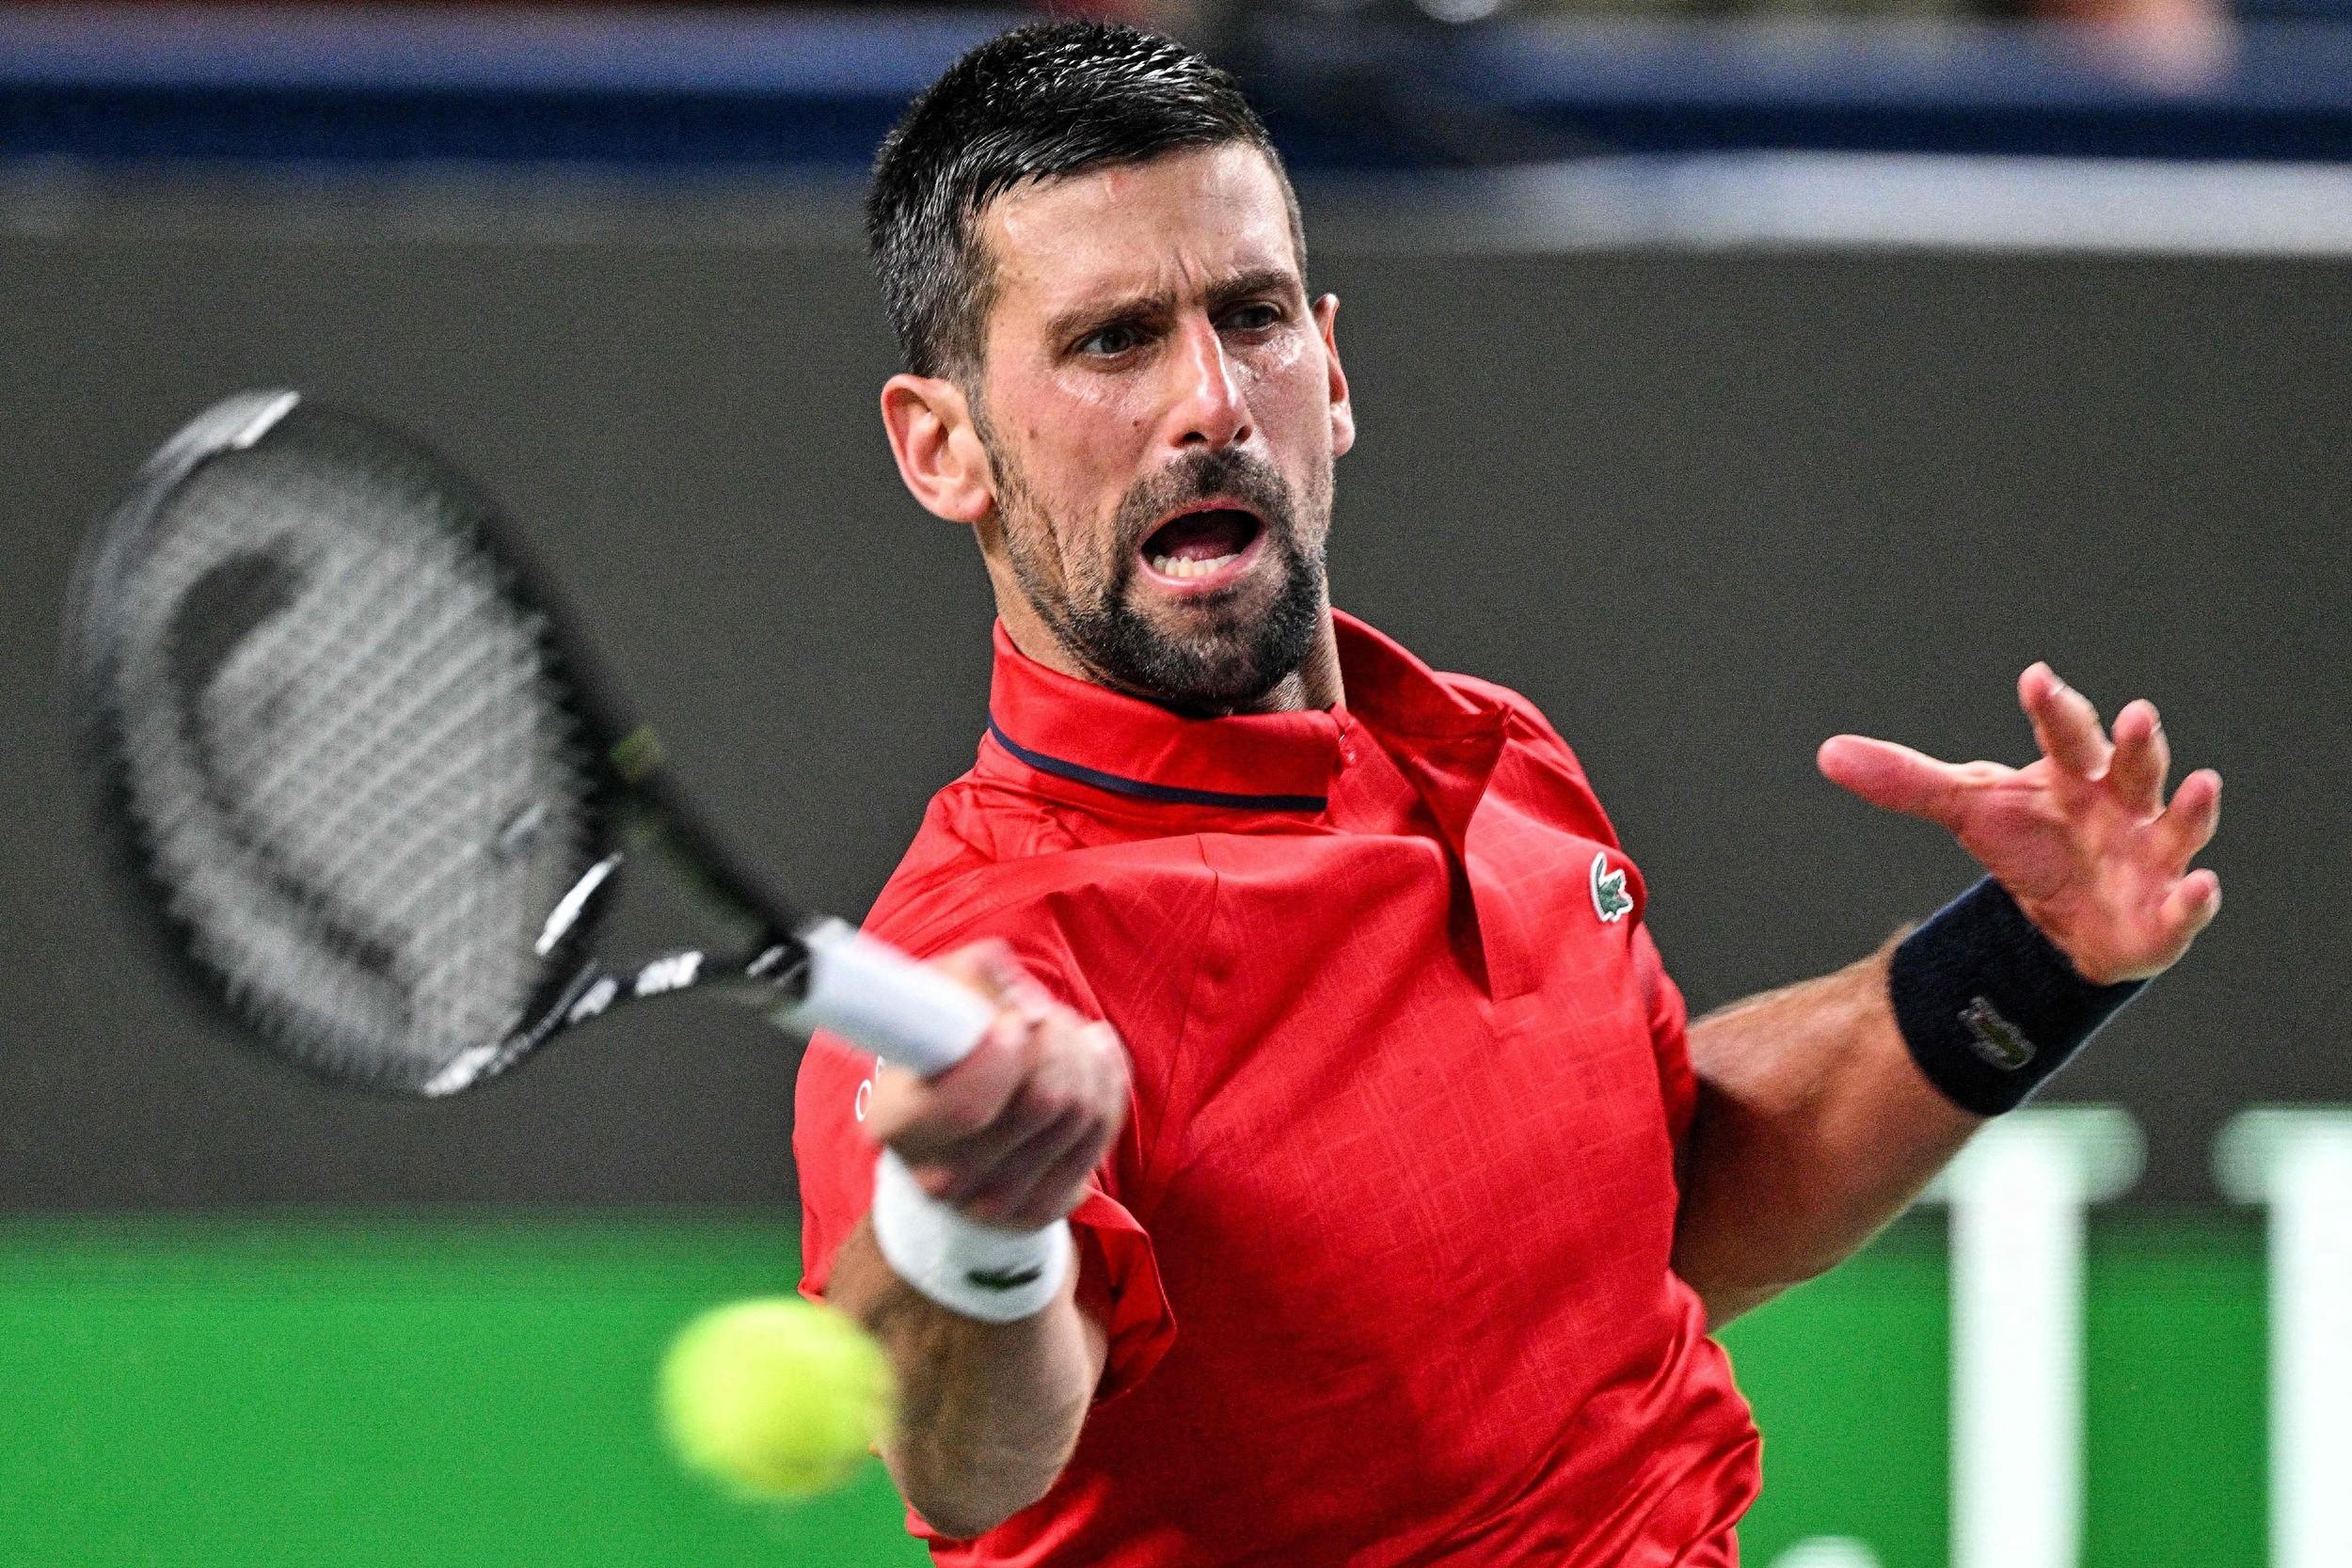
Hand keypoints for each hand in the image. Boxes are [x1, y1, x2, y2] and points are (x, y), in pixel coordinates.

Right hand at [865, 941, 1129, 1229]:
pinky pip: (1102, 1131)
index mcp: (896, 1122)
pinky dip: (1106, 1082)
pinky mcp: (1040, 1208)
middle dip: (1057, 1039)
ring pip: (1081, 1113)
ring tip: (1063, 1033)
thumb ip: (961, 979)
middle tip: (1044, 1016)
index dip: (1004, 1056)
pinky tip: (1089, 1058)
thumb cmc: (943, 1052)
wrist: (950, 1134)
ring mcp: (992, 1203)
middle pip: (1043, 1102)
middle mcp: (939, 1176)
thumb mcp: (933, 1004)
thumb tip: (1000, 970)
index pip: (965, 1106)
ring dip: (1083, 1055)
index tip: (1015, 1021)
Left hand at [1817, 663, 2221, 984]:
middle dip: (2139, 745)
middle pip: (2134, 767)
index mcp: (2075, 773)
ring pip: (2178, 824)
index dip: (2053, 707)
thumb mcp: (1967, 810)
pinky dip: (2196, 898)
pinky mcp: (2165, 912)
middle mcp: (2123, 805)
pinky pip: (2186, 904)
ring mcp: (2152, 855)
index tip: (2035, 679)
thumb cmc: (2028, 845)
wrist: (2061, 922)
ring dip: (2191, 807)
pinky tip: (2201, 885)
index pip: (2064, 732)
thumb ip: (1906, 782)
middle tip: (2138, 715)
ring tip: (2202, 783)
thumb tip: (1828, 753)